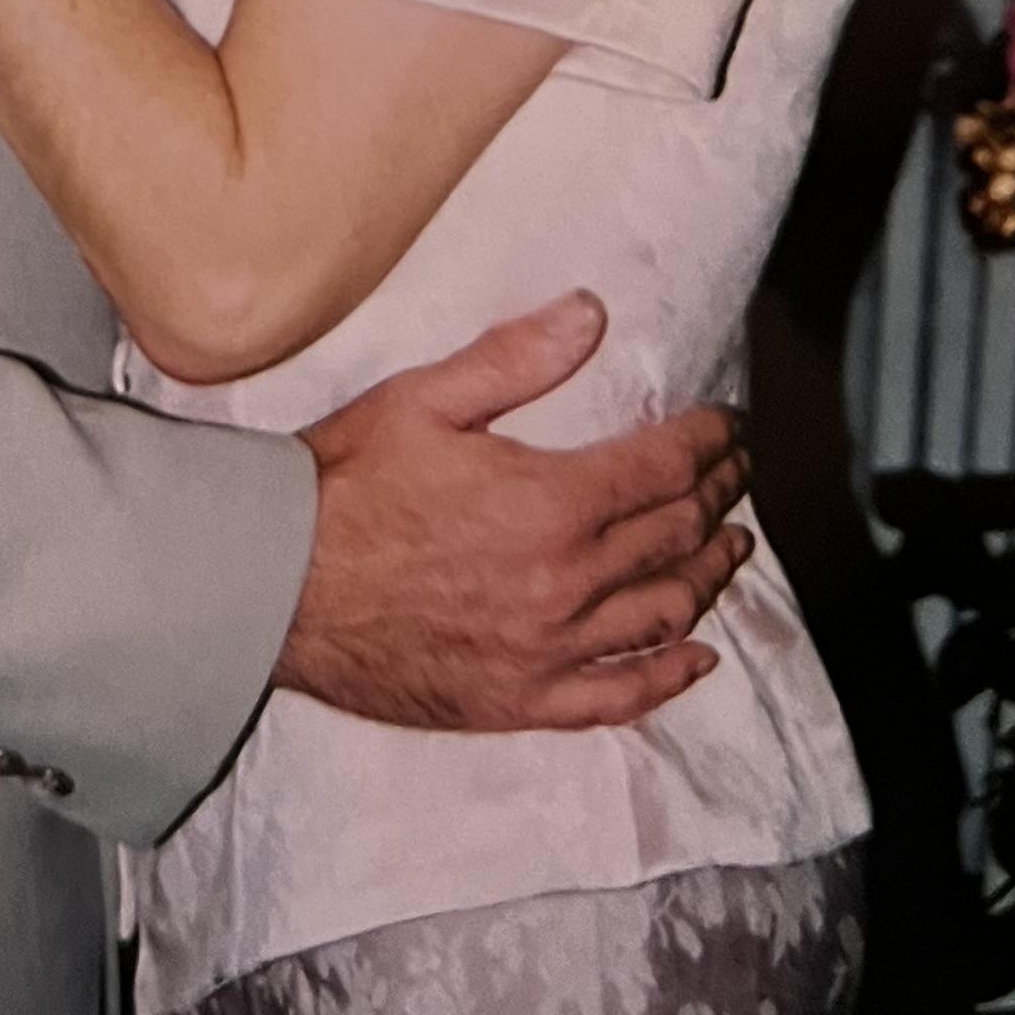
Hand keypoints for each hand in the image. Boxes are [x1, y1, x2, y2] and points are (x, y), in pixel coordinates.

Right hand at [271, 294, 751, 733]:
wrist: (277, 587)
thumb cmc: (343, 486)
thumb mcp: (423, 400)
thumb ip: (516, 359)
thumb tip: (592, 314)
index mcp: (550, 502)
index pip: (663, 469)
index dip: (709, 444)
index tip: (730, 426)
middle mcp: (565, 582)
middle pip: (673, 537)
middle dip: (717, 499)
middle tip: (737, 475)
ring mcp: (549, 650)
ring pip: (662, 614)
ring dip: (709, 577)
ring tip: (732, 548)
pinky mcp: (522, 700)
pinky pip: (618, 697)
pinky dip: (668, 677)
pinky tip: (697, 658)